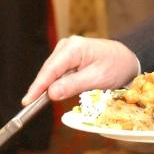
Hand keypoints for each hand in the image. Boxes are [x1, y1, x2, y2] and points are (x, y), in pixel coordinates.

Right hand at [21, 35, 140, 103]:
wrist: (126, 59)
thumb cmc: (116, 67)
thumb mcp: (97, 79)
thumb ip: (73, 85)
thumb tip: (51, 93)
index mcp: (74, 48)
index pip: (51, 69)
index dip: (38, 86)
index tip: (27, 101)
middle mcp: (67, 46)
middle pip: (48, 71)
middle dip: (40, 88)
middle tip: (29, 107)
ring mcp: (66, 50)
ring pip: (52, 72)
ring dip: (49, 87)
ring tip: (40, 102)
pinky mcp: (68, 57)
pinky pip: (58, 73)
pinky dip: (56, 83)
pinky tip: (55, 92)